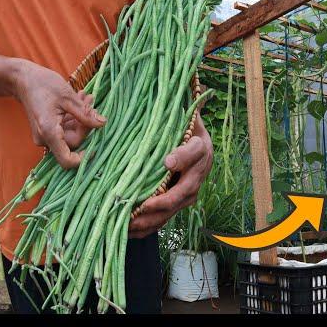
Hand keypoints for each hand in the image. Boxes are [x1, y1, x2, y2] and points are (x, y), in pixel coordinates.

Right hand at [13, 60, 106, 167]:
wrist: (23, 79)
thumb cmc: (43, 85)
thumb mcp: (68, 97)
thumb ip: (85, 113)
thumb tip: (103, 124)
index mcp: (49, 132)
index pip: (67, 159)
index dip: (83, 158)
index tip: (96, 146)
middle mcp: (46, 138)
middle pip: (74, 142)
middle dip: (86, 124)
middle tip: (91, 104)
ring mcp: (46, 134)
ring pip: (72, 133)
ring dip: (82, 118)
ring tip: (86, 98)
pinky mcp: (48, 129)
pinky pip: (66, 128)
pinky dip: (75, 117)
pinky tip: (80, 100)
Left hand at [129, 111, 212, 238]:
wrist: (197, 145)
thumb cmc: (185, 128)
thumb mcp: (185, 116)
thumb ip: (181, 107)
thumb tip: (180, 95)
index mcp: (200, 150)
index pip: (193, 153)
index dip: (181, 158)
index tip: (166, 161)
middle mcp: (197, 176)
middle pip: (181, 194)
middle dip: (159, 204)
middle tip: (139, 208)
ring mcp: (188, 193)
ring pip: (170, 212)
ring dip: (149, 221)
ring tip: (127, 226)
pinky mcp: (177, 204)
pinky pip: (163, 219)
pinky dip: (146, 227)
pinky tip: (127, 232)